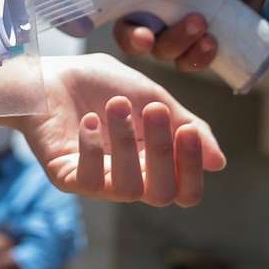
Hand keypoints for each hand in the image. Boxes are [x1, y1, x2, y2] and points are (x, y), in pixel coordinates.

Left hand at [11, 54, 225, 206]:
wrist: (50, 74)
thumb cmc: (100, 85)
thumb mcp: (152, 97)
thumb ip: (186, 127)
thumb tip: (219, 163)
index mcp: (153, 162)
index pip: (183, 189)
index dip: (191, 168)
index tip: (187, 129)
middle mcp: (128, 178)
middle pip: (162, 194)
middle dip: (163, 151)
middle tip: (153, 108)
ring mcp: (97, 181)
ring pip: (128, 188)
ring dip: (125, 143)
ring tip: (115, 105)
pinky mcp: (68, 178)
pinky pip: (89, 180)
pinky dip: (93, 148)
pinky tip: (89, 120)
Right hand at [113, 0, 268, 70]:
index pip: (119, 8)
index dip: (121, 23)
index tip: (138, 33)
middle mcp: (156, 11)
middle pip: (133, 37)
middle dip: (140, 42)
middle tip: (152, 39)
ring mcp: (176, 32)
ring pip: (162, 51)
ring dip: (178, 44)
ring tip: (204, 25)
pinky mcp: (197, 49)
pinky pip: (188, 63)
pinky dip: (197, 58)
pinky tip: (213, 43)